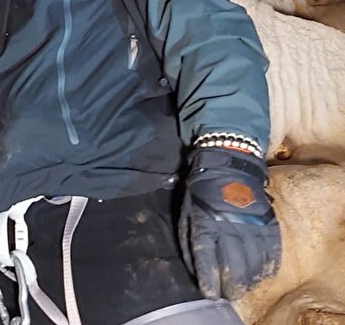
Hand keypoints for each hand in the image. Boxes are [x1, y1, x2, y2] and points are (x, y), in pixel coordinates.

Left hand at [178, 147, 280, 299]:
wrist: (229, 165)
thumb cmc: (202, 191)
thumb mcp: (187, 212)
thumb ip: (191, 239)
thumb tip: (196, 266)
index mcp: (205, 225)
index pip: (207, 260)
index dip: (209, 280)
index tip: (210, 294)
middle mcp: (229, 228)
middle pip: (234, 267)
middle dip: (231, 286)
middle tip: (229, 294)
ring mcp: (251, 226)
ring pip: (254, 263)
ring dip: (250, 280)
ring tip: (245, 287)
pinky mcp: (268, 223)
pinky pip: (272, 251)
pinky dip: (268, 266)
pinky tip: (263, 274)